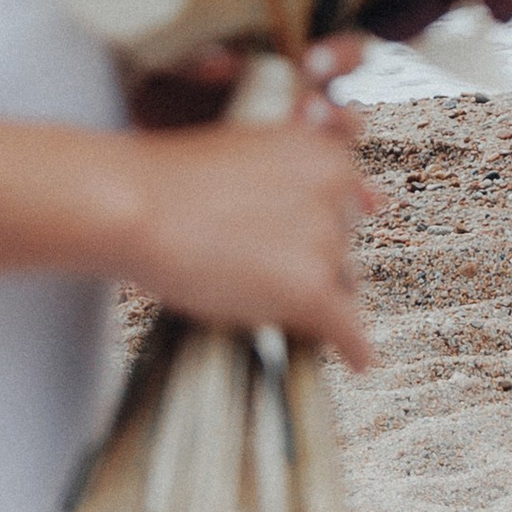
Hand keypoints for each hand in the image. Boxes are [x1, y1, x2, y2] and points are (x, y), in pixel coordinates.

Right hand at [130, 89, 378, 362]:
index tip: (314, 238)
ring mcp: (326, 242)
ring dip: (313, 295)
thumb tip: (374, 201)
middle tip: (261, 266)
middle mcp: (335, 193)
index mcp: (323, 153)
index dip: (322, 222)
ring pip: (340, 285)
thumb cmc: (176, 180)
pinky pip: (348, 328)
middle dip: (313, 258)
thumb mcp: (252, 151)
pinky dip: (355, 348)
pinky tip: (358, 361)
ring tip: (263, 298)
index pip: (347, 200)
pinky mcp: (311, 290)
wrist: (137, 207)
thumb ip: (306, 173)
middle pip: (343, 245)